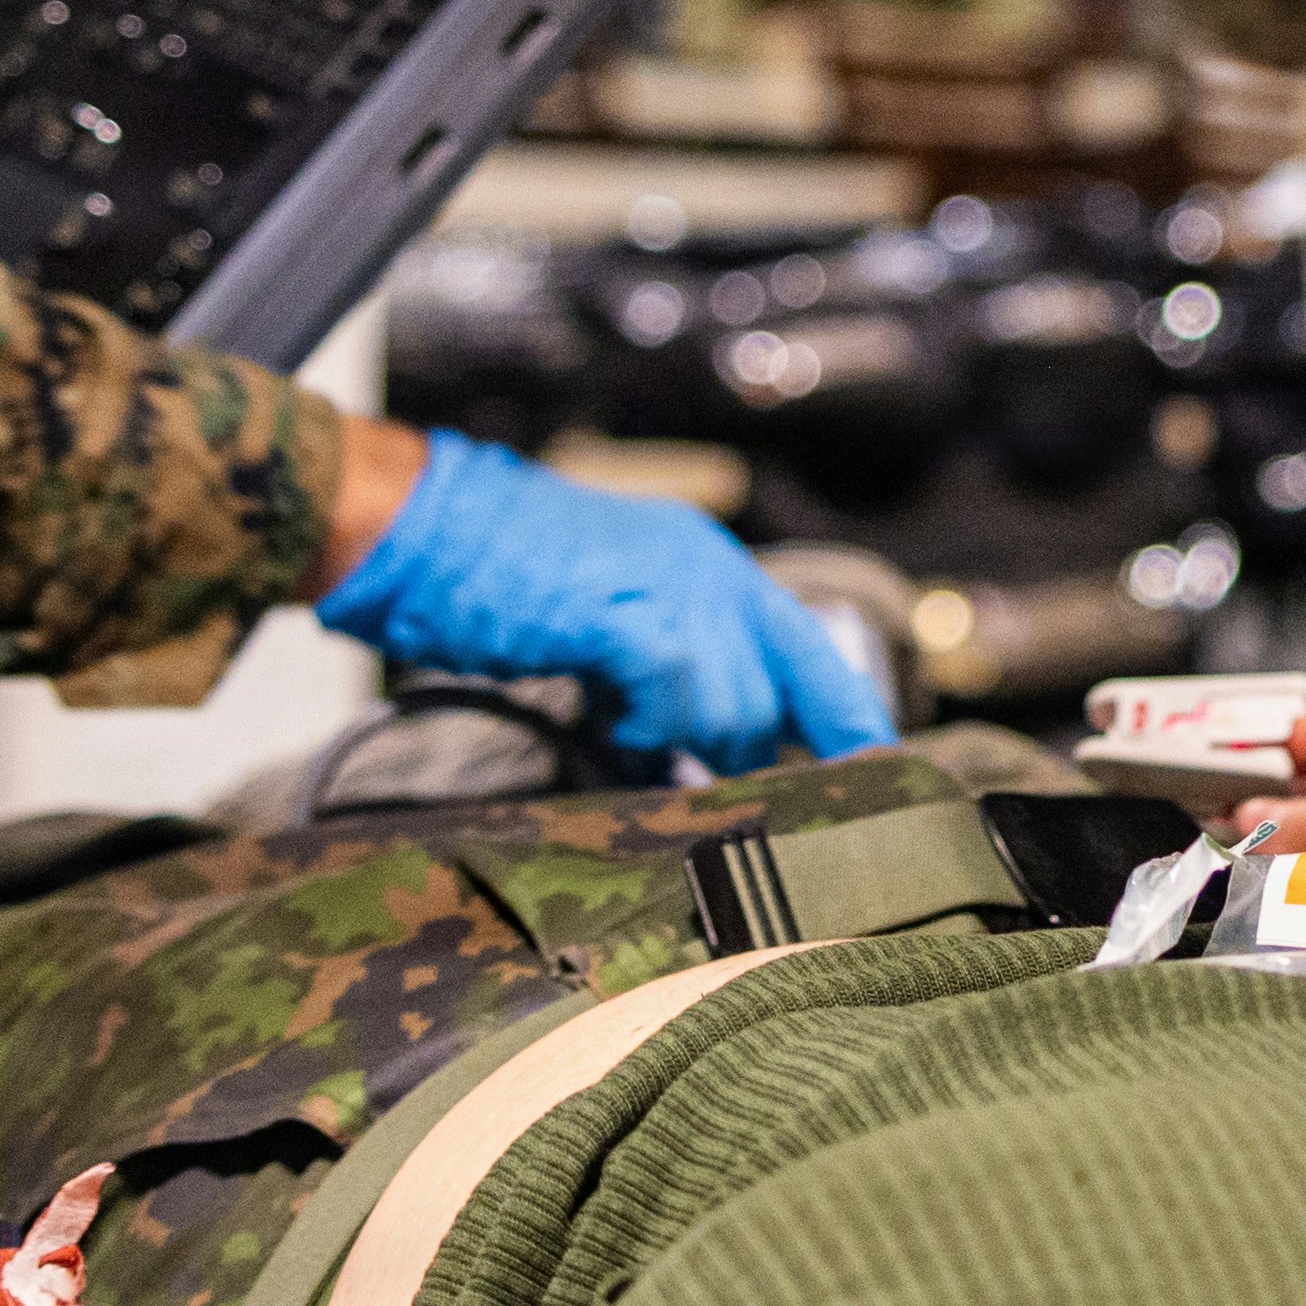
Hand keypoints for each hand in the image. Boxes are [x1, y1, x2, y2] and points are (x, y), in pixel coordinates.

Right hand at [322, 437, 896, 770]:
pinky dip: (641, 724)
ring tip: (614, 712)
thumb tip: (680, 755)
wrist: (424, 527)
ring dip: (673, 734)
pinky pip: (677, 701)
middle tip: (660, 748)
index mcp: (710, 563)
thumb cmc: (493, 576)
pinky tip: (605, 709)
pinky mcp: (635, 614)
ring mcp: (677, 586)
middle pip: (769, 698)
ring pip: (731, 709)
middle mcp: (710, 567)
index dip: (847, 721)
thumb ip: (659, 676)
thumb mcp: (605, 617)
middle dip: (728, 746)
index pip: (812, 653)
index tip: (882, 779)